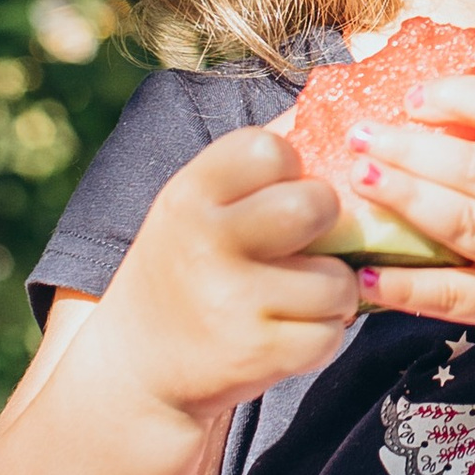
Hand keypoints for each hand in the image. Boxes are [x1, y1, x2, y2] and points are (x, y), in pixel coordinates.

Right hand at [100, 128, 363, 420]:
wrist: (137, 373)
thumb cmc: (183, 272)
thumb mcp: (195, 206)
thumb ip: (253, 161)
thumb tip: (326, 102)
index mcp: (190, 195)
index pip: (272, 148)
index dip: (290, 170)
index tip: (276, 194)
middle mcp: (207, 242)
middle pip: (316, 205)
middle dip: (327, 225)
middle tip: (305, 243)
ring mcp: (234, 301)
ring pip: (337, 280)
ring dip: (331, 292)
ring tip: (298, 296)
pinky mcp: (259, 353)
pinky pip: (331, 334)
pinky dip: (321, 336)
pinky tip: (290, 332)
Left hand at [339, 75, 474, 384]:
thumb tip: (443, 114)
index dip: (463, 98)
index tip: (416, 95)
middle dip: (415, 149)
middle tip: (362, 135)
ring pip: (467, 225)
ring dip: (410, 201)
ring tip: (362, 182)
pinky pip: (456, 296)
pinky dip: (409, 288)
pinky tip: (367, 277)